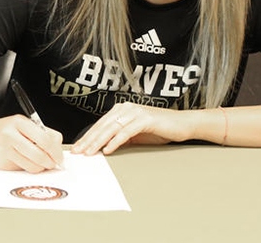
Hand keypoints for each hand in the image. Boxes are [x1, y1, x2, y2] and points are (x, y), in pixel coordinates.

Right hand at [0, 114, 63, 171]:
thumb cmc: (3, 131)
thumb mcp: (22, 125)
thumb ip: (40, 133)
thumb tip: (57, 149)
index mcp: (20, 122)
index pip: (46, 138)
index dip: (57, 150)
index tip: (59, 156)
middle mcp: (12, 134)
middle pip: (41, 153)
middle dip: (51, 161)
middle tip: (54, 163)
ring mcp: (6, 148)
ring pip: (34, 164)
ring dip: (41, 167)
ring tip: (41, 164)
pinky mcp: (3, 161)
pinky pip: (24, 169)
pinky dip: (30, 168)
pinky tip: (28, 163)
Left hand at [71, 102, 185, 155]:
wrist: (182, 124)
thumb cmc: (160, 129)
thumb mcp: (135, 134)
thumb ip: (120, 137)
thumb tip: (103, 147)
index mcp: (121, 110)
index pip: (100, 125)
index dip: (87, 137)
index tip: (78, 148)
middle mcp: (126, 108)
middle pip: (102, 126)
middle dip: (88, 140)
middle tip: (78, 152)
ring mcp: (135, 112)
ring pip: (111, 128)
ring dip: (98, 142)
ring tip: (89, 152)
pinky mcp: (145, 119)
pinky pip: (126, 132)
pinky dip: (116, 141)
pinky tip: (108, 150)